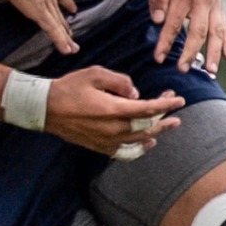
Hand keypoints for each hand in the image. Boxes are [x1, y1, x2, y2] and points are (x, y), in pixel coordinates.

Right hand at [0, 0, 77, 54]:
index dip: (66, 1)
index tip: (72, 8)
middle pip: (59, 10)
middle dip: (65, 22)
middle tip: (72, 33)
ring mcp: (46, 1)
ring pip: (58, 23)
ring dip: (66, 36)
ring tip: (72, 46)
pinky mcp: (40, 12)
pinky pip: (53, 30)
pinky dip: (61, 41)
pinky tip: (68, 51)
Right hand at [41, 66, 184, 156]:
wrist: (45, 109)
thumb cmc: (69, 88)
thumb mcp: (95, 74)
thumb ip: (120, 81)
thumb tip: (135, 92)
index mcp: (114, 109)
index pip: (148, 109)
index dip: (166, 105)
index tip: (179, 100)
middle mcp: (113, 129)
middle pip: (147, 125)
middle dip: (164, 116)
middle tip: (175, 109)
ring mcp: (107, 141)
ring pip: (139, 139)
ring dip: (156, 131)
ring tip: (169, 125)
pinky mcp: (100, 147)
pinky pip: (126, 151)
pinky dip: (140, 147)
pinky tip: (147, 142)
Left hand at [145, 0, 225, 74]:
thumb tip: (157, 19)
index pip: (174, 21)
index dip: (166, 40)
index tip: (158, 57)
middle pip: (198, 30)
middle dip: (190, 51)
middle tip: (182, 69)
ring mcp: (213, 4)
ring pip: (215, 31)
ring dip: (213, 52)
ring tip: (210, 71)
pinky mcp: (218, 7)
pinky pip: (225, 26)